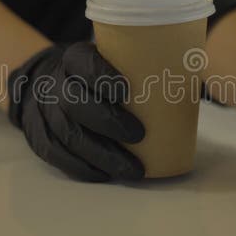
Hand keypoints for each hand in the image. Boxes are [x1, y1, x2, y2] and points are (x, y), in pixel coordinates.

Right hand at [7, 42, 144, 180]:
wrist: (45, 84)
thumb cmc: (93, 75)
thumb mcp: (107, 59)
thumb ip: (138, 63)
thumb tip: (195, 69)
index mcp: (72, 60)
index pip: (82, 64)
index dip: (102, 76)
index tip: (128, 90)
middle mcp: (54, 85)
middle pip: (75, 103)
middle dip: (108, 121)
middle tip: (139, 134)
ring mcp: (44, 113)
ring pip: (69, 136)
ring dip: (102, 155)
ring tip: (134, 169)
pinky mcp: (39, 138)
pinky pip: (57, 156)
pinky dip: (82, 168)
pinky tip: (105, 176)